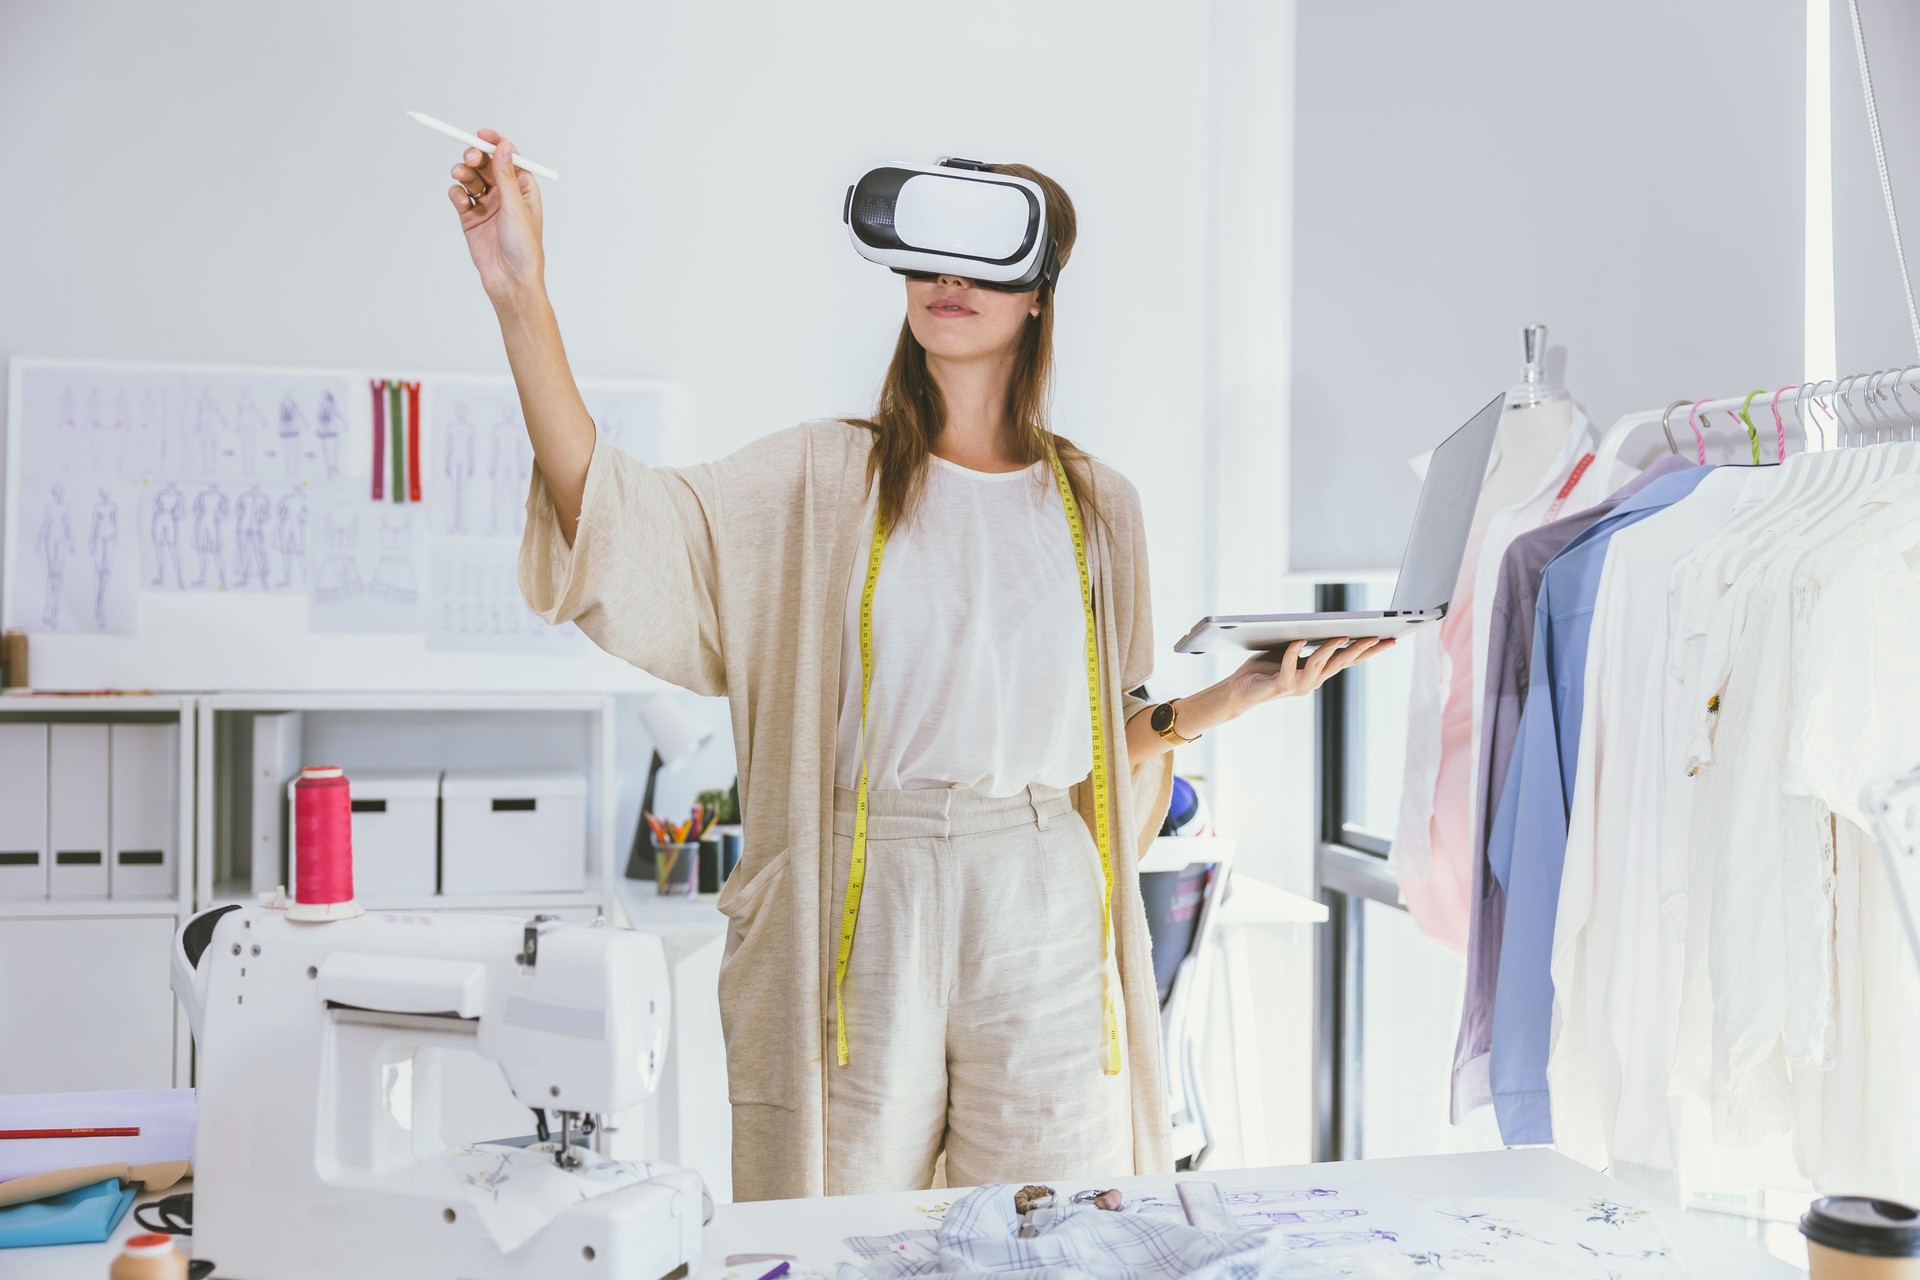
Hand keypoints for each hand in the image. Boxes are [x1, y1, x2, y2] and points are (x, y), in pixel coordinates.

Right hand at [447, 129, 545, 309]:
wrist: (510, 281)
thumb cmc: (523, 248)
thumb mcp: (516, 208)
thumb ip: (506, 176)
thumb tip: (504, 146)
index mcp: (523, 188)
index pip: (507, 157)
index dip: (494, 143)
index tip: (481, 135)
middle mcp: (505, 194)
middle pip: (485, 164)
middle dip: (475, 157)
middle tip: (469, 159)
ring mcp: (487, 205)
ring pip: (470, 178)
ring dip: (463, 173)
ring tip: (459, 176)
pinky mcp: (470, 218)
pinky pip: (460, 196)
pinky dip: (457, 194)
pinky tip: (461, 201)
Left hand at [1224, 636, 1395, 712]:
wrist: (1239, 691)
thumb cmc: (1264, 668)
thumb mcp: (1290, 650)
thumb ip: (1307, 641)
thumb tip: (1324, 624)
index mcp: (1318, 671)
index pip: (1349, 660)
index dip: (1370, 651)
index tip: (1390, 639)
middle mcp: (1313, 681)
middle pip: (1342, 662)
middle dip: (1361, 648)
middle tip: (1377, 636)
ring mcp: (1298, 685)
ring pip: (1320, 664)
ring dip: (1330, 648)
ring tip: (1341, 634)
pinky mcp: (1281, 685)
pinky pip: (1290, 666)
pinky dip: (1294, 652)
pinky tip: (1298, 639)